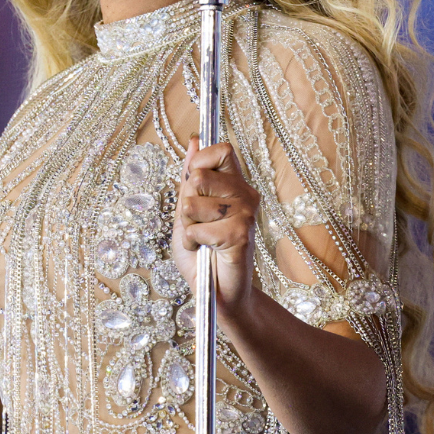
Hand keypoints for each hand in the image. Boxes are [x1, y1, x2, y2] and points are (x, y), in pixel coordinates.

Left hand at [170, 137, 260, 319]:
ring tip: (203, 239)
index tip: (194, 185)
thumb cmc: (202, 252)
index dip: (200, 162)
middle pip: (200, 176)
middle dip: (187, 203)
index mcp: (236, 185)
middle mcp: (246, 196)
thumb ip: (190, 177)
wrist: (216, 293)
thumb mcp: (188, 210)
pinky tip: (206, 251)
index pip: (222, 149)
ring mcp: (246, 215)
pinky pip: (196, 229)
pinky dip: (192, 243)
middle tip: (199, 222)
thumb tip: (194, 140)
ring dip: (188, 226)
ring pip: (192, 204)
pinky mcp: (240, 235)